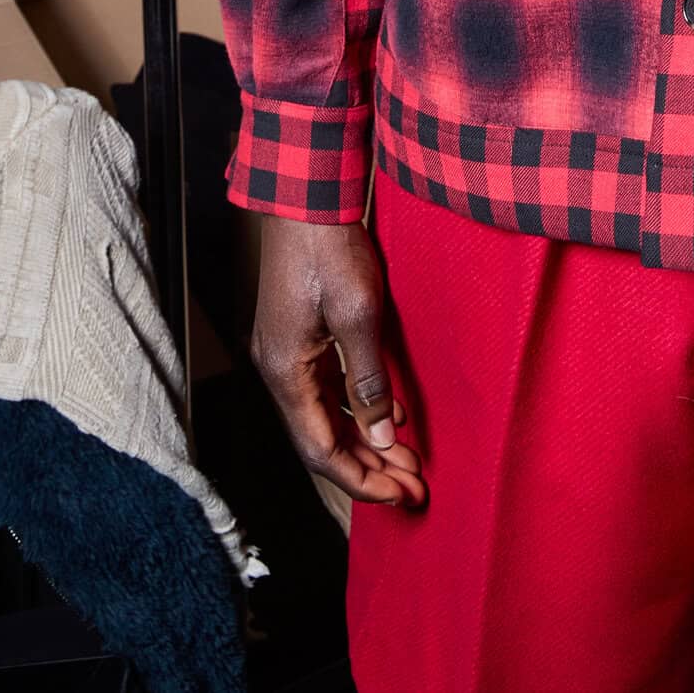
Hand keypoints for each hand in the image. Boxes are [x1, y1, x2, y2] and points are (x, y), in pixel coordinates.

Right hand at [251, 220, 426, 507]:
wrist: (304, 196)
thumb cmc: (329, 248)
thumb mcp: (358, 316)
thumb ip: (369, 381)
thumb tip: (385, 436)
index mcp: (286, 373)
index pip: (321, 451)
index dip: (361, 480)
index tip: (400, 496)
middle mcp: (279, 370)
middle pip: (322, 439)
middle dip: (369, 467)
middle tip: (414, 487)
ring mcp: (286, 353)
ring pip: (325, 417)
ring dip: (365, 441)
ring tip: (408, 461)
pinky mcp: (299, 336)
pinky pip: (326, 390)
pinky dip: (357, 409)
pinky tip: (391, 416)